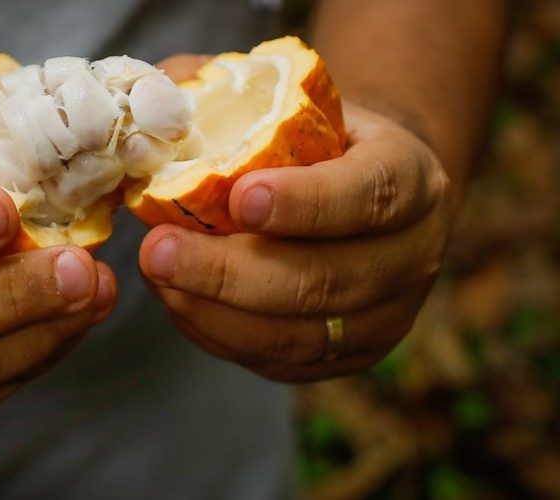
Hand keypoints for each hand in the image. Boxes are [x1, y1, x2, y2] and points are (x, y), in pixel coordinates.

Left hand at [139, 103, 451, 381]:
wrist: (369, 193)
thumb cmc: (322, 141)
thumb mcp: (300, 102)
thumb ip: (232, 93)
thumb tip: (156, 103)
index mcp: (411, 179)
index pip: (367, 196)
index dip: (305, 203)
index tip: (239, 198)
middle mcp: (411, 256)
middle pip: (324, 280)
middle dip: (229, 272)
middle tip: (158, 250)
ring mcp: (384, 317)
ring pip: (296, 334)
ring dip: (212, 310)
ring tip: (156, 274)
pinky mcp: (347, 355)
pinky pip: (276, 359)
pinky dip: (217, 333)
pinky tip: (178, 299)